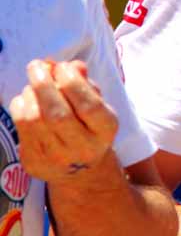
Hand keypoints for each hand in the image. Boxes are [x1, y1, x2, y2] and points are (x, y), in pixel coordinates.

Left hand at [9, 60, 117, 185]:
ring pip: (35, 120)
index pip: (89, 106)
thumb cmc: (89, 125)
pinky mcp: (33, 163)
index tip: (63, 66)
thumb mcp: (98, 103)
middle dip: (44, 85)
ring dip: (30, 94)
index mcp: (105, 130)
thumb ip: (85, 83)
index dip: (73, 82)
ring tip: (34, 84)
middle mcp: (83, 148)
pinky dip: (20, 106)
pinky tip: (26, 99)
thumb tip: (72, 65)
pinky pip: (21, 128)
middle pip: (57, 115)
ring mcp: (56, 159)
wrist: (81, 169)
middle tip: (36, 66)